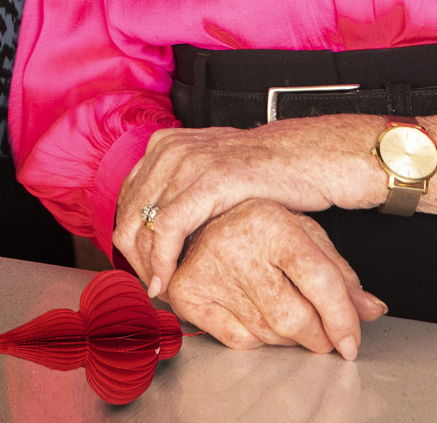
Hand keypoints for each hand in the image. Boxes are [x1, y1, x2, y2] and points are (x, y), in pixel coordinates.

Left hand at [116, 118, 385, 294]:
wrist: (308, 159)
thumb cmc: (265, 175)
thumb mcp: (212, 173)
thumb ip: (182, 189)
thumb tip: (155, 224)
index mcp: (166, 145)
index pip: (128, 199)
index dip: (130, 239)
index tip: (143, 269)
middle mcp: (170, 149)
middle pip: (128, 213)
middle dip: (134, 257)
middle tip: (151, 287)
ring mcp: (188, 161)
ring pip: (141, 222)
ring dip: (146, 264)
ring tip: (160, 290)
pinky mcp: (210, 180)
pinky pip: (168, 226)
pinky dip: (161, 259)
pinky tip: (166, 281)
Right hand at [167, 199, 385, 357]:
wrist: (195, 221)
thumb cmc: (258, 229)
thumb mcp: (304, 237)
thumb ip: (340, 274)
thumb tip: (372, 310)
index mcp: (270, 221)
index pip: (319, 279)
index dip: (342, 318)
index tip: (350, 343)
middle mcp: (235, 242)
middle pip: (294, 317)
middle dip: (317, 337)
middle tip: (322, 336)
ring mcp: (207, 269)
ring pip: (268, 333)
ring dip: (289, 339)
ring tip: (285, 316)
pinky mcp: (187, 293)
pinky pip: (239, 340)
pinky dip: (256, 339)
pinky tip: (254, 315)